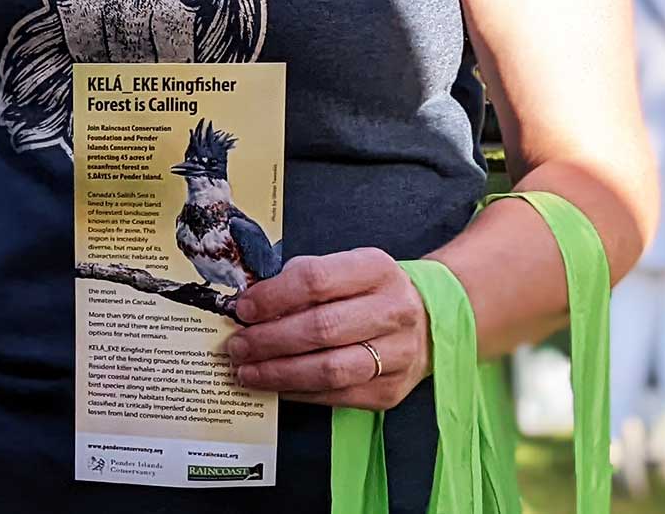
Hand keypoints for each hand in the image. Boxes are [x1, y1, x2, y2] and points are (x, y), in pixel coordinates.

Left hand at [225, 249, 428, 410]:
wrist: (427, 322)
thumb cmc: (368, 292)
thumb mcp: (341, 270)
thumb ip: (299, 282)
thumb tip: (250, 306)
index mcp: (376, 270)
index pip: (316, 280)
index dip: (273, 296)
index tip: (243, 309)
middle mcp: (393, 311)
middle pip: (322, 328)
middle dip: (269, 340)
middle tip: (238, 346)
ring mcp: (397, 354)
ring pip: (330, 369)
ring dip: (279, 373)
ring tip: (246, 371)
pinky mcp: (390, 390)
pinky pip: (337, 396)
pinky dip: (298, 393)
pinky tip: (275, 386)